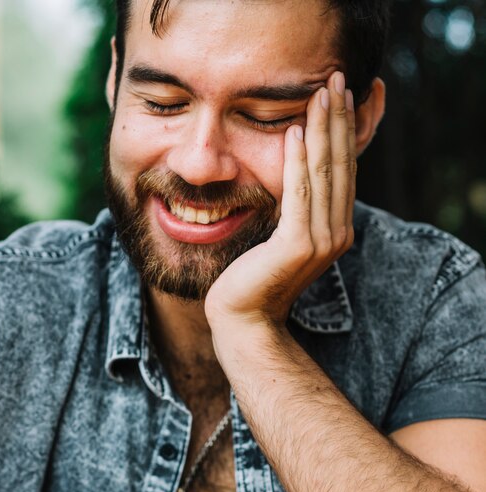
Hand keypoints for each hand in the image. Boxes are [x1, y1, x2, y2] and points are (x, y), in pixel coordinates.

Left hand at [205, 71, 355, 328]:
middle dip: (338, 120)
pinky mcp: (298, 243)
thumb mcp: (280, 238)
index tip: (337, 97)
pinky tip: (296, 131)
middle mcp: (335, 233)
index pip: (341, 171)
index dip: (341, 132)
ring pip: (324, 172)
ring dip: (323, 129)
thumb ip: (294, 211)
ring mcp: (321, 239)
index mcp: (334, 229)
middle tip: (335, 79)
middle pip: (340, 165)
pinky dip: (299, 160)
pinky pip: (300, 192)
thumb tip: (293, 177)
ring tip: (321, 92)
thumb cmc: (254, 279)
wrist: (243, 318)